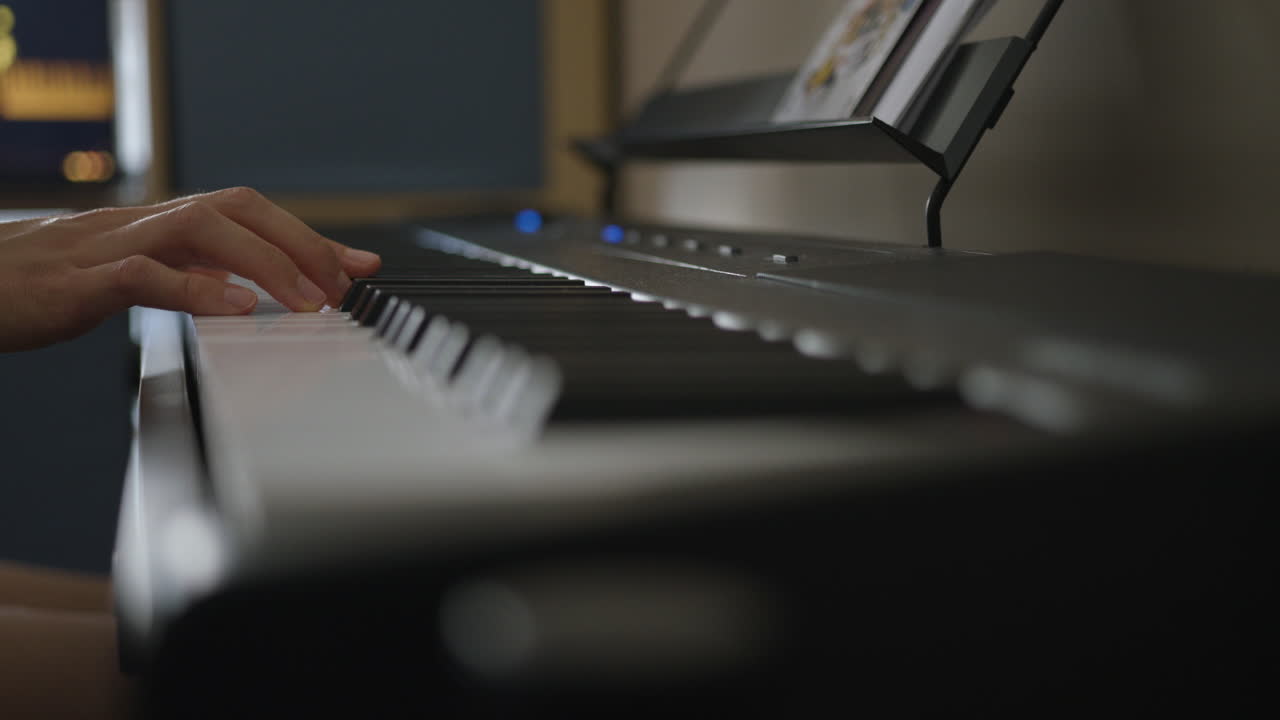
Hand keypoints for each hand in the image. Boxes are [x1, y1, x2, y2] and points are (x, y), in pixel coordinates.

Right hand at [0, 187, 381, 351]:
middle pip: (235, 208)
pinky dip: (192, 288)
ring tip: (306, 300)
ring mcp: (108, 247)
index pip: (247, 214)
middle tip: (341, 285)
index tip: (358, 266)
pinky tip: (234, 309)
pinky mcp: (75, 283)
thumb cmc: (52, 284)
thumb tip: (248, 292)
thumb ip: (189, 277)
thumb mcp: (135, 277)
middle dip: (299, 242)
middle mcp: (141, 224)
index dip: (307, 236)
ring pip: (198, 227)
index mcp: (158, 224)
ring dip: (263, 261)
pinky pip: (140, 275)